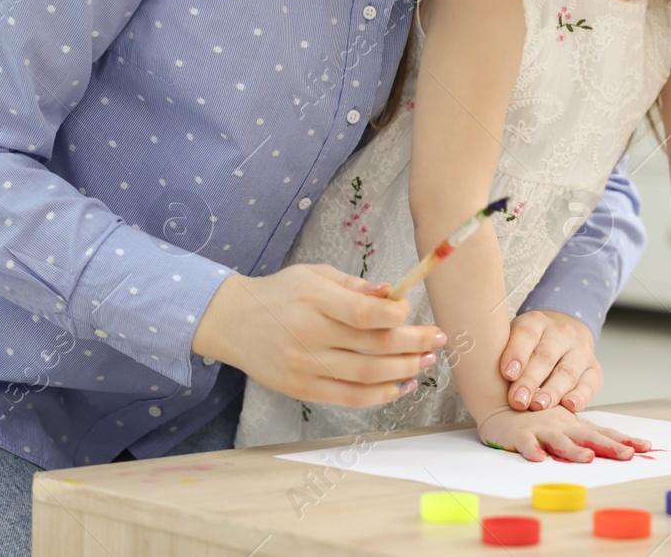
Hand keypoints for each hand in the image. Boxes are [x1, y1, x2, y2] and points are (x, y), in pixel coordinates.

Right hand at [192, 263, 444, 406]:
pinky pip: (350, 397)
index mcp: (313, 299)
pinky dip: (380, 394)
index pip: (363, 313)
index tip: (410, 310)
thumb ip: (353, 285)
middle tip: (438, 339)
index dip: (395, 315)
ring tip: (425, 361)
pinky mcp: (302, 388)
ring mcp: (305, 365)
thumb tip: (390, 294)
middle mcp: (309, 334)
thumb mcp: (313, 274)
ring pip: (366, 375)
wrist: (232, 322)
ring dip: (404, 370)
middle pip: (372, 346)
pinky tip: (401, 385)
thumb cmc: (280, 293)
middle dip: (413, 343)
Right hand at [477, 404, 651, 462]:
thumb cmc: (538, 417)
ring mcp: (541, 429)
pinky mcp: (519, 434)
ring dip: (573, 450)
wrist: (504, 403)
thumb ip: (588, 435)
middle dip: (609, 446)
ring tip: (588, 458)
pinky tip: (539, 459)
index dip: (623, 440)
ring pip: (559, 440)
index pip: (603, 432)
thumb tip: (621, 448)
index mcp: (575, 425)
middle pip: (588, 436)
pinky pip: (526, 443)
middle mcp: (562, 426)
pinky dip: (532, 450)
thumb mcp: (567, 425)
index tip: (646, 447)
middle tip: (627, 455)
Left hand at [500, 309, 601, 413]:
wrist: (560, 341)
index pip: (526, 334)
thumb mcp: (511, 342)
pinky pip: (590, 384)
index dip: (516, 353)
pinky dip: (580, 395)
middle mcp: (561, 333)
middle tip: (517, 400)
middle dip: (530, 380)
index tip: (507, 374)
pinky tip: (569, 406)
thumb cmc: (526, 348)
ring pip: (567, 371)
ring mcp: (580, 351)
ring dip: (552, 391)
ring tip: (538, 406)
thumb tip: (481, 376)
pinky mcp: (594, 371)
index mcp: (536, 322)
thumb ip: (500, 354)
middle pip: (546, 356)